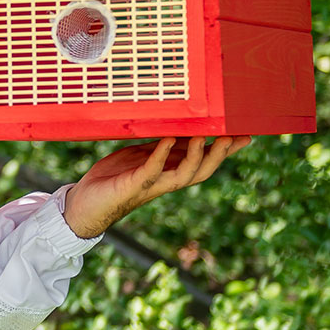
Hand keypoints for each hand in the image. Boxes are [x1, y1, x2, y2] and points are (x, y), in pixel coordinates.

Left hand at [62, 136, 248, 237]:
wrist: (84, 203)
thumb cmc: (113, 179)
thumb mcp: (140, 157)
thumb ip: (160, 146)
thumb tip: (180, 127)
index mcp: (170, 173)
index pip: (205, 161)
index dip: (226, 150)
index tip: (245, 134)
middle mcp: (165, 181)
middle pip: (203, 170)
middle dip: (221, 154)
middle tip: (235, 136)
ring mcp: (150, 185)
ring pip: (184, 175)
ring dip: (196, 155)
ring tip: (206, 136)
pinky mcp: (132, 186)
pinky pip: (151, 170)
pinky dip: (160, 155)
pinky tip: (168, 140)